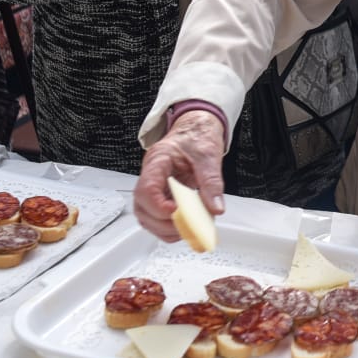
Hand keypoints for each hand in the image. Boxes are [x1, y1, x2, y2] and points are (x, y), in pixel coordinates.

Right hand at [134, 110, 227, 240]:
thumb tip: (215, 207)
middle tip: (186, 225)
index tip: (175, 213)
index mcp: (158, 161)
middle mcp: (151, 175)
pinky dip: (168, 228)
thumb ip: (211, 182)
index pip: (146, 188)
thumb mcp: (208, 155)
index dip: (158, 206)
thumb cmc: (197, 136)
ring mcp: (155, 187)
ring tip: (187, 229)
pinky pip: (156, 218)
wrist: (197, 128)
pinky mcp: (162, 195)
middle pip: (142, 207)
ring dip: (164, 229)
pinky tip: (184, 227)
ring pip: (146, 216)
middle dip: (163, 222)